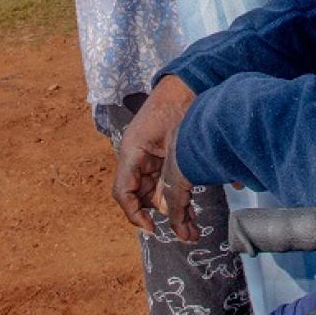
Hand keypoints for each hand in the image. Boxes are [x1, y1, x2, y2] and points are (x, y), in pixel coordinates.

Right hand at [113, 76, 200, 241]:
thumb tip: (174, 204)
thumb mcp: (173, 142)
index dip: (134, 214)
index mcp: (131, 153)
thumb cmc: (174, 108)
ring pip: (153, 192)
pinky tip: (192, 205)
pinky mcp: (158, 157)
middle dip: (157, 214)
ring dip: (169, 206)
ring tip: (190, 222)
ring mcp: (146, 158)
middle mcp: (135, 159)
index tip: (150, 227)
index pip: (123, 192)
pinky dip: (174, 194)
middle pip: (140, 196)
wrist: (183, 86)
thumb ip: (172, 172)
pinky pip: (162, 181)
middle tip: (182, 228)